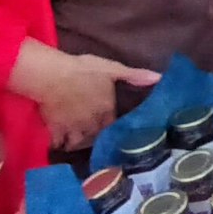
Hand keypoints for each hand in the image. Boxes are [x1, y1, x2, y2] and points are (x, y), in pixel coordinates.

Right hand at [9, 41, 157, 150]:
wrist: (53, 76)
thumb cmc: (83, 70)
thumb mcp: (112, 68)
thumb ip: (135, 75)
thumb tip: (159, 78)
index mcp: (106, 110)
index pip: (112, 124)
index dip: (110, 125)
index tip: (107, 126)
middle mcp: (92, 124)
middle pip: (95, 137)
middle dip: (95, 137)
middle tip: (92, 136)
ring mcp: (73, 129)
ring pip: (79, 143)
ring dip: (79, 143)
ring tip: (77, 141)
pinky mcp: (56, 130)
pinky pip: (58, 144)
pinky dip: (59, 144)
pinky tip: (59, 142)